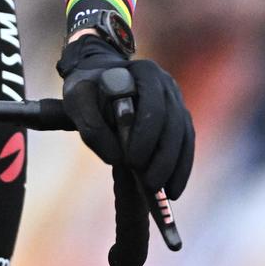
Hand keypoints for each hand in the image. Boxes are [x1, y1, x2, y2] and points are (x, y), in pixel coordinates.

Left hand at [58, 34, 193, 198]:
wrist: (99, 82)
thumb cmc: (88, 89)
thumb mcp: (78, 101)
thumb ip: (91, 127)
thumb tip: (116, 158)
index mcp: (145, 72)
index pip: (153, 105)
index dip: (147, 135)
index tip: (132, 161)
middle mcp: (167, 84)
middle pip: (173, 124)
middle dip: (163, 157)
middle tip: (149, 184)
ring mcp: (176, 101)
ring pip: (183, 136)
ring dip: (175, 166)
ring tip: (164, 193)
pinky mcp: (179, 119)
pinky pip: (186, 144)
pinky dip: (181, 167)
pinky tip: (173, 189)